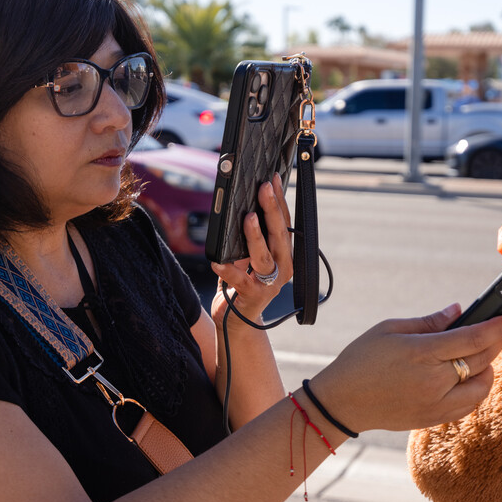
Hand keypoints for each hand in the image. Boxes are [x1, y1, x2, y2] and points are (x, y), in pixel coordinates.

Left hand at [211, 174, 292, 320]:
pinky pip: (238, 280)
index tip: (273, 179)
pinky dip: (228, 270)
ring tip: (249, 218)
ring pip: (264, 256)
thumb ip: (248, 240)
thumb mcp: (246, 258)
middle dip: (272, 209)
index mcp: (284, 255)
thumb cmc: (240, 285)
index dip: (280, 201)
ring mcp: (270, 283)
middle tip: (264, 188)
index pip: (284, 223)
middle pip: (279, 235)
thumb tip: (243, 209)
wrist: (236, 322)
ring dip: (256, 236)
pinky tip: (217, 262)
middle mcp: (282, 268)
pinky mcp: (253, 296)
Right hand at [310, 304, 501, 431]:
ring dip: (488, 368)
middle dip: (497, 342)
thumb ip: (430, 322)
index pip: (473, 339)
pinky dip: (476, 389)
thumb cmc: (362, 359)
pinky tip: (467, 376)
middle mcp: (434, 382)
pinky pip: (468, 405)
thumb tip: (459, 311)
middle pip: (482, 360)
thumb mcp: (390, 329)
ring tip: (479, 354)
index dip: (498, 327)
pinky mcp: (433, 419)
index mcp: (422, 354)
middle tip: (499, 330)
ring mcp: (435, 404)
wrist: (342, 402)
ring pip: (482, 387)